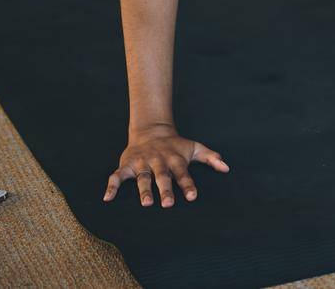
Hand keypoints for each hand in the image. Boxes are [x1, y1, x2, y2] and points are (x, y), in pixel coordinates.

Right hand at [104, 124, 228, 206]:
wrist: (151, 130)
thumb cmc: (176, 146)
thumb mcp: (194, 147)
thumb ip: (211, 157)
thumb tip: (227, 168)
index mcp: (175, 159)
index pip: (183, 173)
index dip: (188, 184)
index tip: (192, 197)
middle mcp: (158, 161)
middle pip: (162, 177)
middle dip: (165, 190)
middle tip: (168, 204)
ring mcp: (142, 163)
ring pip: (142, 178)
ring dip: (143, 190)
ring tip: (146, 203)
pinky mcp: (127, 165)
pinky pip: (117, 176)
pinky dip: (112, 186)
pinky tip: (107, 198)